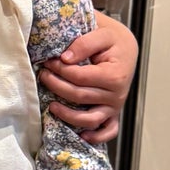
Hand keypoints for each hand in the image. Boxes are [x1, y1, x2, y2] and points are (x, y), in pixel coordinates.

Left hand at [41, 12, 138, 143]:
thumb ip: (84, 43)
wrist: (126, 47)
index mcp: (115, 75)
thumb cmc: (113, 39)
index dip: (60, 70)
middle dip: (57, 86)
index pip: (80, 78)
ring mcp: (115, 106)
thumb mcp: (102, 32)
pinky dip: (96, 137)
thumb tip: (65, 59)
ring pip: (89, 119)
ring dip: (67, 115)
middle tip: (43, 74)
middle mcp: (117, 94)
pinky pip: (108, 131)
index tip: (48, 62)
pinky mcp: (113, 113)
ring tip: (51, 105)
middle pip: (80, 97)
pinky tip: (81, 135)